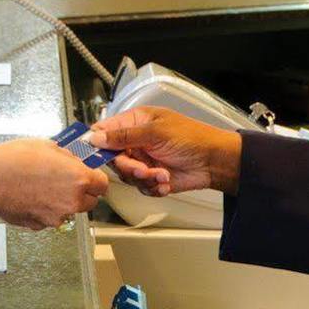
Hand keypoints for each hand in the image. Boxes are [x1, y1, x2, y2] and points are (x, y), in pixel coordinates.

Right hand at [0, 138, 109, 229]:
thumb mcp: (46, 145)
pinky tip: (30, 195)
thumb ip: (68, 156)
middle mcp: (71, 201)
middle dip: (82, 191)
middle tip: (65, 179)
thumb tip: (76, 160)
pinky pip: (50, 217)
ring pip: (69, 210)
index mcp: (78, 179)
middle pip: (90, 201)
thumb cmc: (10, 159)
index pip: (103, 185)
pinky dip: (45, 209)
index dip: (95, 178)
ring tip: (41, 185)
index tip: (88, 174)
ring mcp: (55, 217)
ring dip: (62, 201)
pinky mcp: (39, 225)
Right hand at [85, 107, 240, 195]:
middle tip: (141, 168)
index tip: (93, 154)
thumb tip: (96, 137)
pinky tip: (166, 180)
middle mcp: (137, 141)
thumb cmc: (192, 138)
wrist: (214, 162)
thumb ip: (124, 136)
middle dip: (128, 166)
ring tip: (160, 174)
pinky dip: (153, 186)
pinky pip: (141, 187)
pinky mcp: (152, 177)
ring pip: (127, 175)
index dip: (96, 142)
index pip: (105, 130)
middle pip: (113, 158)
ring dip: (143, 178)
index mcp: (136, 122)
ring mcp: (144, 160)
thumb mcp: (155, 132)